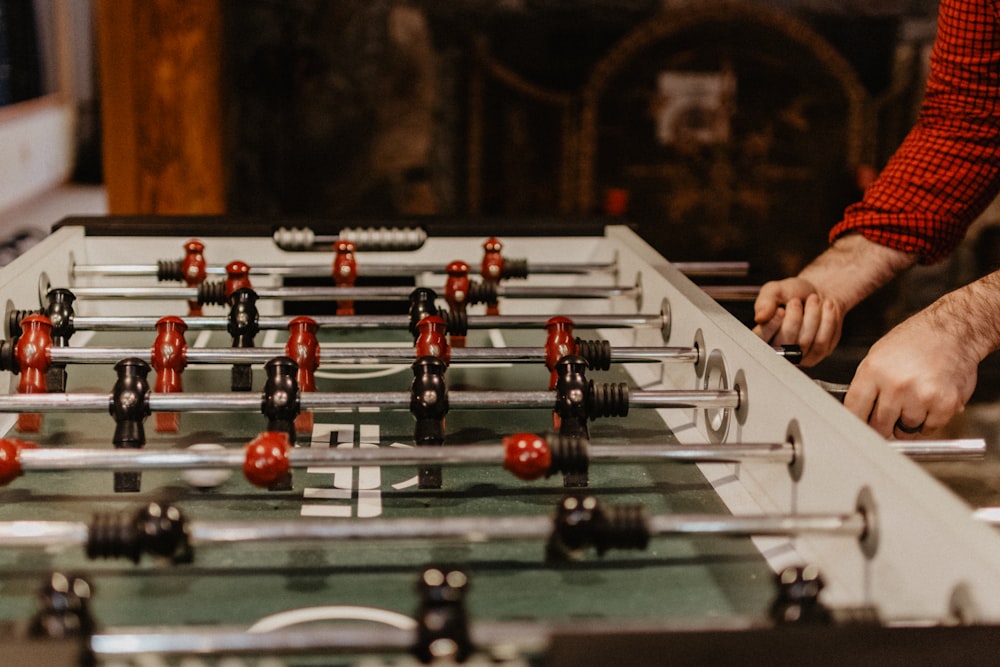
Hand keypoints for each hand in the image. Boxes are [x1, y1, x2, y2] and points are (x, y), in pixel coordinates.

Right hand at [752, 277, 843, 365]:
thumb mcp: (775, 290)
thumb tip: (760, 317)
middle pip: (785, 344)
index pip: (760, 341)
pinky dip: (827, 320)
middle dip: (794, 318)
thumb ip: (765, 301)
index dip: (771, 326)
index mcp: (761, 335)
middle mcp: (777, 349)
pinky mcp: (816, 355)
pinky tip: (826, 307)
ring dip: (813, 316)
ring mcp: (797, 355)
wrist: (820, 293)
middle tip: (796, 301)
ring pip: (804, 342)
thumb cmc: (793, 293)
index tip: (780, 310)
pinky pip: (822, 343)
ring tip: (814, 300)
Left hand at [843, 313, 977, 438]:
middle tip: (890, 411)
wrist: (952, 331)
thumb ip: (866, 385)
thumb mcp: (877, 356)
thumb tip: (855, 412)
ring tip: (913, 399)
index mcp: (874, 371)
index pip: (854, 411)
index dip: (857, 421)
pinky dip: (927, 422)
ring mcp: (921, 396)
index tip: (860, 425)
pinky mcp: (945, 405)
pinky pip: (928, 429)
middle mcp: (896, 385)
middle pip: (879, 426)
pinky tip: (928, 402)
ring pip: (904, 430)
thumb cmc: (914, 342)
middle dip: (882, 423)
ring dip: (907, 422)